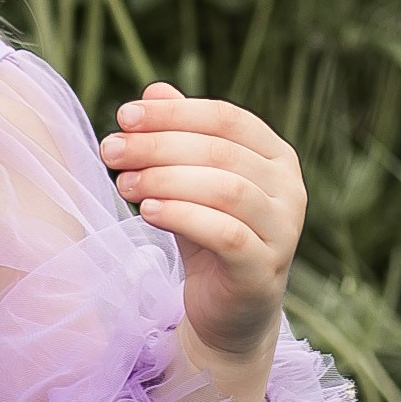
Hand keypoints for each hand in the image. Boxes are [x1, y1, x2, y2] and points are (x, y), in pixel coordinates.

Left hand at [98, 82, 304, 358]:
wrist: (228, 311)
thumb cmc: (207, 235)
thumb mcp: (189, 181)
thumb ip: (178, 136)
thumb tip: (154, 90)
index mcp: (275, 156)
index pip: (226, 118)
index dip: (173, 113)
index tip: (123, 116)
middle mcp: (289, 188)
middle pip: (220, 151)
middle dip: (158, 146)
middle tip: (111, 150)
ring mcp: (283, 230)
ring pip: (225, 189)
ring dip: (165, 180)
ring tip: (123, 184)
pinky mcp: (263, 269)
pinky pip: (225, 233)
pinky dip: (183, 216)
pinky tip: (147, 212)